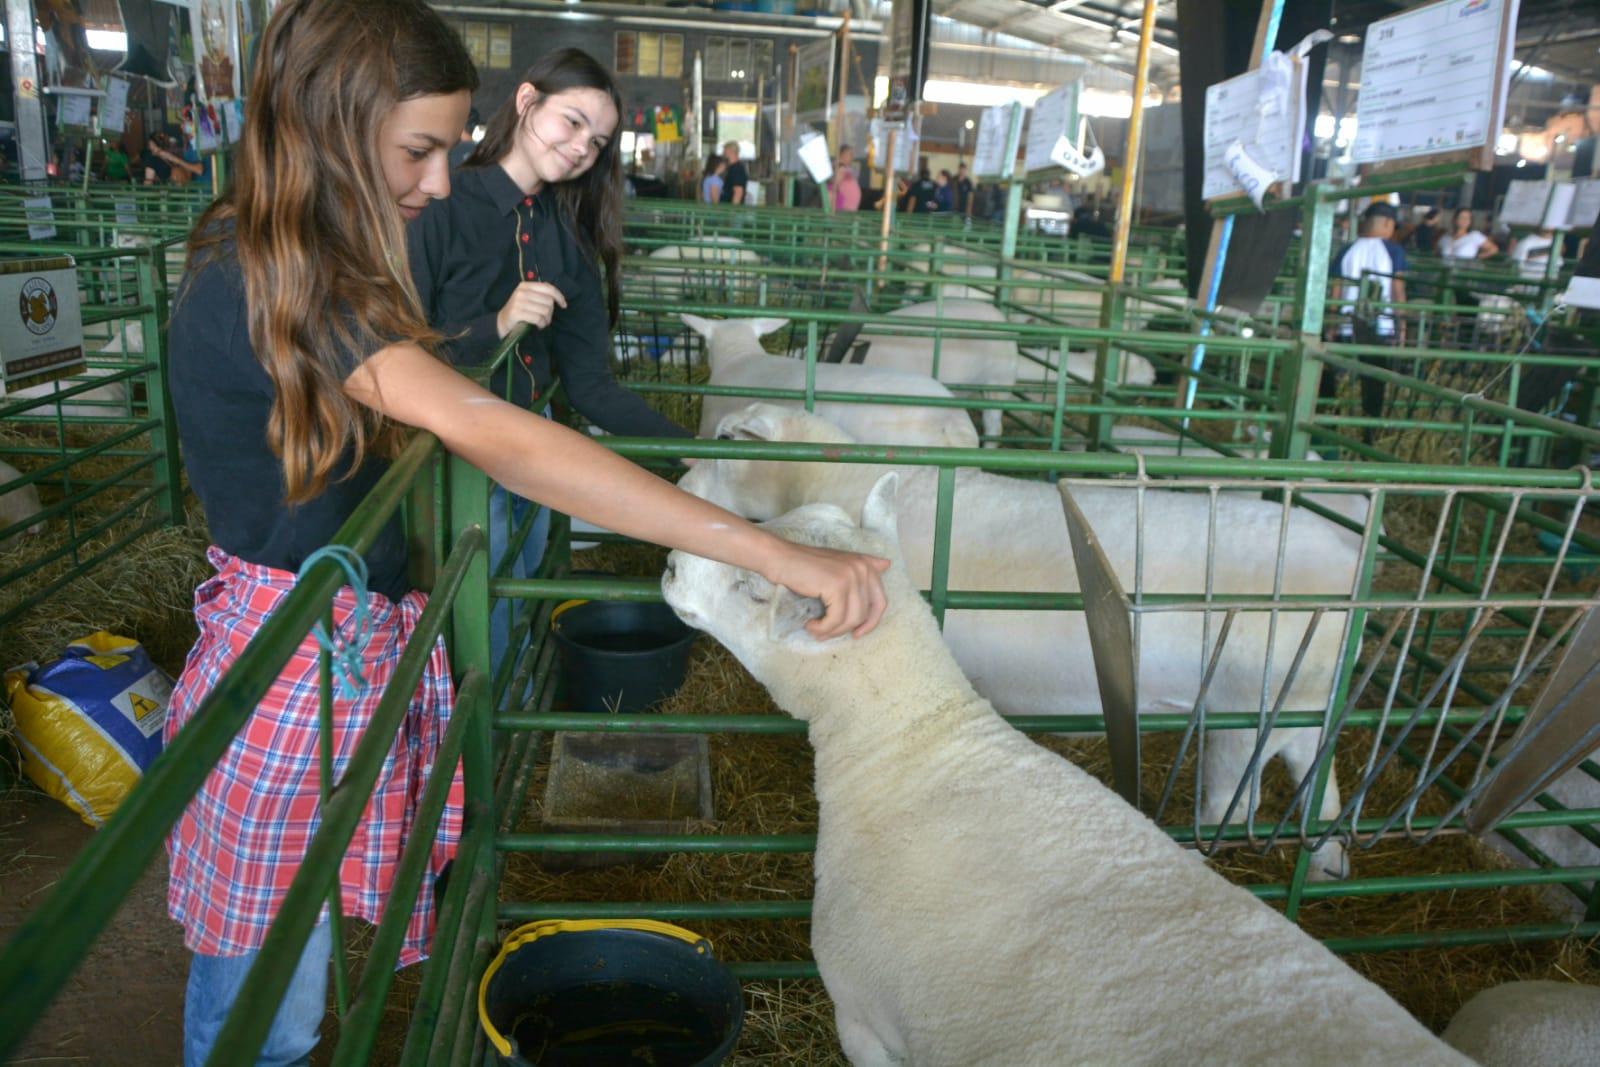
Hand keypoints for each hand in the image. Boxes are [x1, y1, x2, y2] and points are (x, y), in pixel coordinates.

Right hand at [496, 281, 567, 336]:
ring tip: (542, 323)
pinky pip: (538, 318)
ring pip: (545, 310)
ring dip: (546, 320)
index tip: (563, 305)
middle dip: (550, 312)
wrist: (502, 323)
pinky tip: (538, 326)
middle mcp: (522, 291)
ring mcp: (518, 302)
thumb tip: (558, 299)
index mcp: (526, 285)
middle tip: (545, 318)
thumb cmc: (519, 311)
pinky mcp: (517, 313)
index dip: (559, 296)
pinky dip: (541, 324)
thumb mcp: (528, 298)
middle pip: (548, 301)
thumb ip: (540, 295)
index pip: (548, 288)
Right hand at [765, 542, 889, 639]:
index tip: (856, 634)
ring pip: (850, 619)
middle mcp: (863, 569)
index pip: (880, 602)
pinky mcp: (837, 586)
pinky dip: (823, 628)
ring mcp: (851, 576)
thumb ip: (861, 567)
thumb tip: (887, 564)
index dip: (871, 622)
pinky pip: (836, 620)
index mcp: (865, 565)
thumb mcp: (838, 563)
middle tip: (826, 632)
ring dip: (832, 631)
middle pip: (864, 614)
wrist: (781, 558)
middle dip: (845, 629)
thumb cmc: (805, 565)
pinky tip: (811, 625)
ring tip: (816, 629)